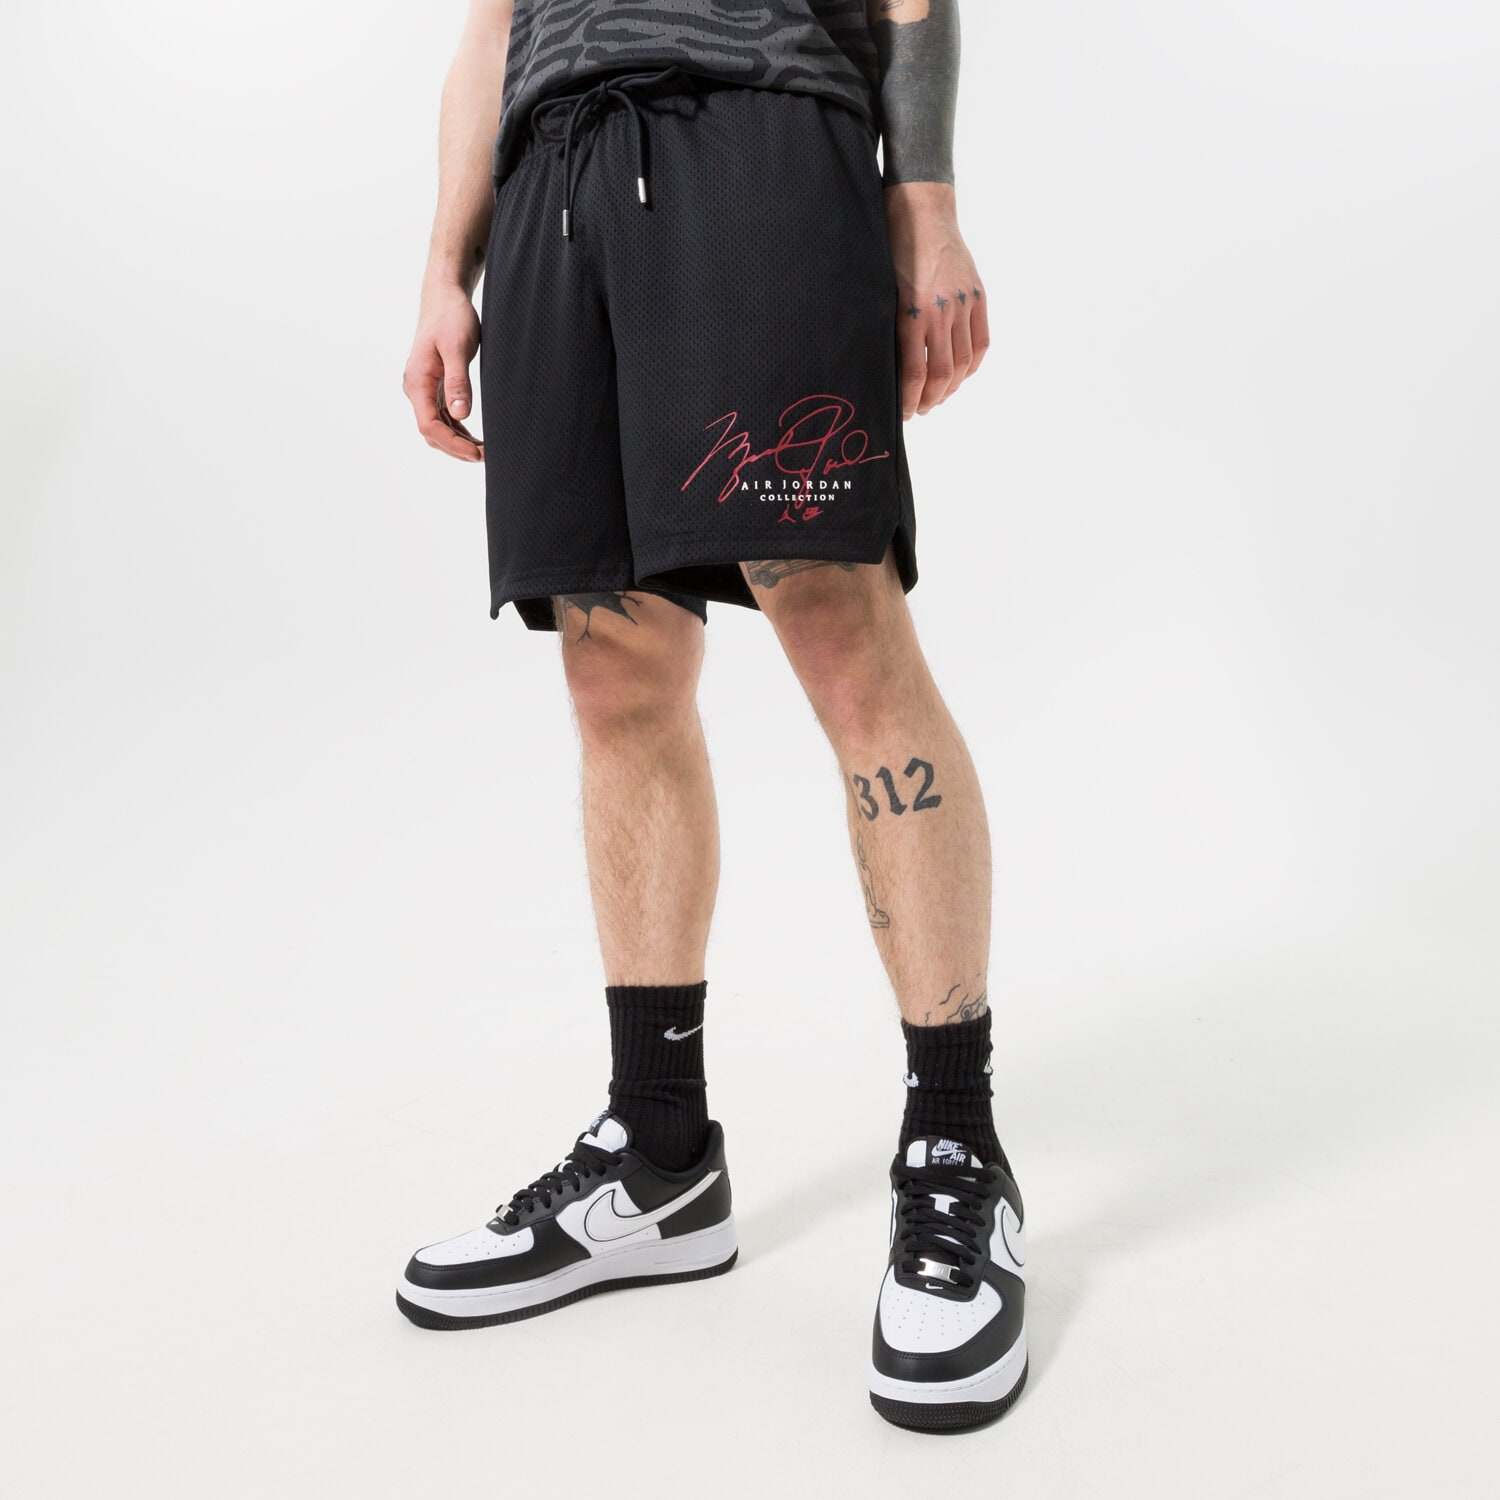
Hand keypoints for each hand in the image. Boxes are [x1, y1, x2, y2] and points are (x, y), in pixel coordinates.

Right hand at [402, 281, 483, 460]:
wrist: (445, 297)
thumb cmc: (451, 317)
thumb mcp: (457, 347)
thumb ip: (458, 382)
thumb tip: (461, 416)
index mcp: (417, 382)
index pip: (429, 425)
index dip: (453, 444)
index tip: (478, 453)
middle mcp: (416, 389)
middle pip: (431, 432)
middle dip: (457, 448)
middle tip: (487, 456)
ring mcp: (424, 389)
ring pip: (437, 427)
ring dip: (458, 442)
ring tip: (485, 451)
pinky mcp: (434, 386)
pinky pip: (443, 416)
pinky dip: (458, 430)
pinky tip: (475, 437)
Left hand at [885, 183, 989, 418]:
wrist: (923, 210)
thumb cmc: (892, 248)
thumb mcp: (880, 290)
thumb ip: (888, 328)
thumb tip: (887, 368)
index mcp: (910, 313)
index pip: (914, 375)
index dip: (909, 401)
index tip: (903, 413)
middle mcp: (940, 312)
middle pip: (942, 375)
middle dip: (931, 400)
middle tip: (921, 410)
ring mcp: (963, 304)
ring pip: (963, 363)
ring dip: (952, 387)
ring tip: (940, 397)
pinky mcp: (978, 296)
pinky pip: (981, 343)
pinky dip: (972, 366)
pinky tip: (961, 375)